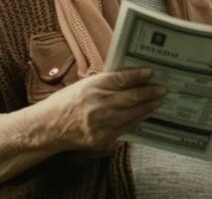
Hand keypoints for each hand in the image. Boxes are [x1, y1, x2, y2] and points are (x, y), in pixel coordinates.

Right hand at [39, 67, 165, 151]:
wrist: (48, 127)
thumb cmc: (66, 102)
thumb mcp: (85, 84)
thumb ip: (108, 81)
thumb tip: (132, 77)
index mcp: (92, 87)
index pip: (121, 79)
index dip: (138, 75)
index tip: (151, 72)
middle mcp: (98, 105)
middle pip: (131, 97)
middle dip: (150, 93)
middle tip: (163, 89)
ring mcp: (101, 124)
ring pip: (132, 114)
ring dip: (148, 107)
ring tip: (157, 101)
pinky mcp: (102, 138)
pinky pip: (125, 128)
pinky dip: (136, 120)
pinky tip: (144, 114)